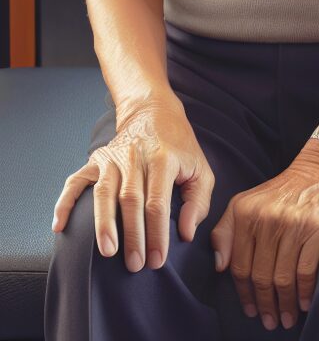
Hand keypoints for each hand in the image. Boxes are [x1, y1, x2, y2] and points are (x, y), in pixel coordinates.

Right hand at [51, 94, 213, 273]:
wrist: (155, 112)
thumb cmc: (180, 146)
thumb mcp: (200, 169)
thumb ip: (198, 201)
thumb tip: (186, 233)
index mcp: (164, 160)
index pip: (158, 203)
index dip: (157, 233)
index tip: (156, 260)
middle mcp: (136, 157)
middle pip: (131, 200)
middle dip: (132, 236)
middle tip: (134, 265)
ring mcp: (113, 158)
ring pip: (104, 193)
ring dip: (103, 224)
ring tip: (107, 251)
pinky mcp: (96, 160)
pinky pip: (76, 182)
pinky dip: (65, 203)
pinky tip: (59, 227)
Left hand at [210, 142, 318, 331]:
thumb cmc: (284, 190)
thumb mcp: (247, 201)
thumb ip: (226, 231)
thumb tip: (219, 266)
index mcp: (245, 213)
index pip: (239, 265)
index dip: (243, 294)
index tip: (249, 310)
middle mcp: (266, 218)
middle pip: (261, 276)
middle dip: (264, 305)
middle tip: (270, 321)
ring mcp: (292, 223)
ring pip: (283, 277)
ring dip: (285, 304)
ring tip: (287, 318)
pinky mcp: (316, 226)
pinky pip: (306, 269)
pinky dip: (305, 291)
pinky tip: (305, 302)